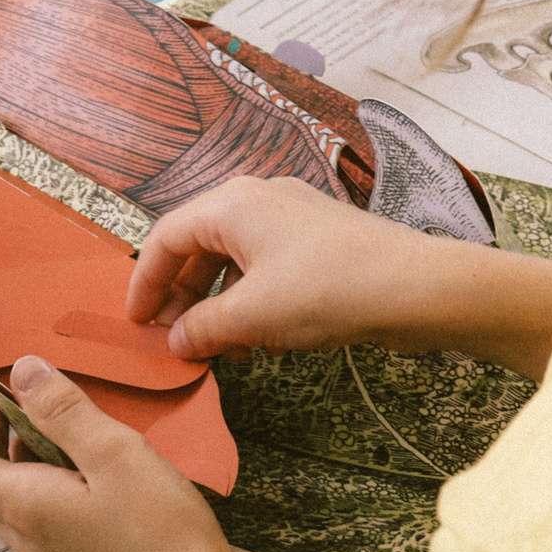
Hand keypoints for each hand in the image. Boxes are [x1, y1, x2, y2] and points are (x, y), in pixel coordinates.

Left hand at [0, 357, 255, 551]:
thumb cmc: (160, 534)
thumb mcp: (114, 452)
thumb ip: (64, 411)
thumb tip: (23, 373)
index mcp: (26, 507)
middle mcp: (28, 541)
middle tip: (4, 414)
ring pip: (10, 512)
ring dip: (11, 471)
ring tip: (43, 436)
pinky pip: (39, 529)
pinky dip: (38, 494)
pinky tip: (78, 479)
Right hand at [129, 177, 434, 358]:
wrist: (414, 287)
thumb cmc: (329, 289)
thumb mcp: (252, 316)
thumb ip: (202, 328)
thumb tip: (176, 341)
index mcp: (232, 204)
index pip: (166, 238)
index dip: (145, 282)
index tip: (136, 321)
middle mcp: (259, 200)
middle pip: (199, 247)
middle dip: (184, 298)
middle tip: (174, 339)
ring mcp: (293, 218)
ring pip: (235, 261)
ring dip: (220, 307)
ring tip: (222, 350)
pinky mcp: (320, 242)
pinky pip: (268, 269)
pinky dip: (254, 303)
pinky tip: (262, 343)